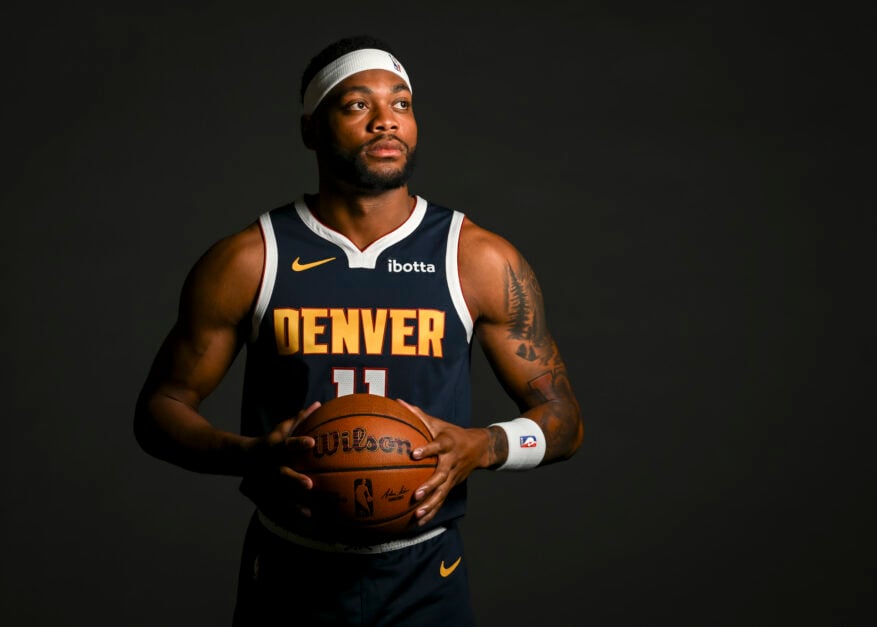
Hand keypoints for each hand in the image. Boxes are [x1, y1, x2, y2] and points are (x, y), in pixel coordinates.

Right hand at [241, 402, 319, 518]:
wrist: (242, 458)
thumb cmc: (270, 442)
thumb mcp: (282, 429)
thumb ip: (300, 419)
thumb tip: (319, 404)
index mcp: (274, 448)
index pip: (287, 444)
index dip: (298, 443)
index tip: (312, 443)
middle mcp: (268, 466)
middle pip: (281, 474)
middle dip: (294, 480)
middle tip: (310, 485)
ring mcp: (262, 483)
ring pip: (277, 496)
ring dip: (292, 505)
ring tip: (310, 512)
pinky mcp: (260, 496)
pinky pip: (273, 509)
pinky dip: (286, 516)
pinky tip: (304, 519)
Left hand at [398, 399, 490, 526]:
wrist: (479, 448)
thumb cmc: (452, 433)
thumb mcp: (437, 423)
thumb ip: (418, 415)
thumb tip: (398, 402)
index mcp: (448, 444)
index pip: (438, 446)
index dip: (427, 450)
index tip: (414, 454)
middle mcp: (451, 462)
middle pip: (441, 475)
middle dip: (429, 486)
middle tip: (416, 494)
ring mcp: (453, 476)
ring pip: (442, 492)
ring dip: (431, 504)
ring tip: (417, 514)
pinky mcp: (452, 486)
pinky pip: (441, 500)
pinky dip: (432, 512)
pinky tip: (419, 522)